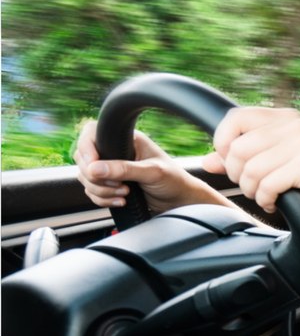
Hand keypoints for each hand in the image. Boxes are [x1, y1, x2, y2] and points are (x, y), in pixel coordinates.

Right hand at [74, 121, 207, 212]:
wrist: (179, 201)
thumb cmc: (174, 180)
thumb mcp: (151, 172)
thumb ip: (124, 169)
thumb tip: (94, 168)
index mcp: (126, 139)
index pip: (92, 134)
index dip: (87, 150)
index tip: (94, 168)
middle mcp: (116, 152)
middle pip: (84, 160)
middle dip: (96, 177)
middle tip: (118, 184)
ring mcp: (111, 169)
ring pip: (86, 178)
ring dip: (101, 190)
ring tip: (124, 193)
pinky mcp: (111, 185)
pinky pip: (92, 191)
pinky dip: (102, 199)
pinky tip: (121, 201)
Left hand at [208, 107, 299, 214]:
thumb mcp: (279, 160)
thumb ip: (244, 158)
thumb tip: (207, 161)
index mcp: (285, 117)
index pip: (235, 118)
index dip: (223, 143)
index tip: (235, 164)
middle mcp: (294, 124)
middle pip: (238, 149)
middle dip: (238, 175)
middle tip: (254, 187)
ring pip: (250, 170)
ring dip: (252, 191)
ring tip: (266, 195)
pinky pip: (268, 185)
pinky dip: (266, 200)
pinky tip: (275, 202)